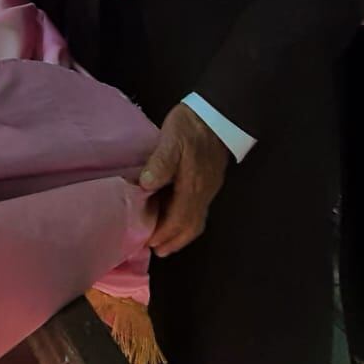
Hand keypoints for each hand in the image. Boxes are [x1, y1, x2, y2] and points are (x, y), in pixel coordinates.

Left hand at [139, 103, 230, 256]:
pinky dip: (186, 220)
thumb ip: (160, 163)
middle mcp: (203, 192)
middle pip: (191, 226)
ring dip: (181, 233)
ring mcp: (208, 188)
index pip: (179, 219)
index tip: (149, 243)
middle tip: (157, 250)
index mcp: (193, 186)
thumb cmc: (191, 125)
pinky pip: (198, 209)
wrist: (217, 113)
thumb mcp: (171, 139)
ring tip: (164, 239)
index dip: (165, 233)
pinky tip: (175, 215)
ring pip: (196, 219)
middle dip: (174, 240)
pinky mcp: (209, 181)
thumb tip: (147, 185)